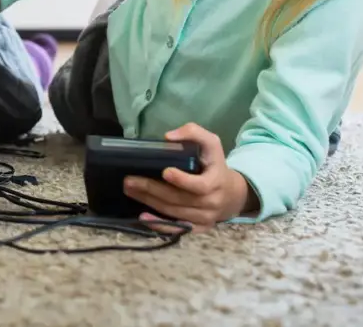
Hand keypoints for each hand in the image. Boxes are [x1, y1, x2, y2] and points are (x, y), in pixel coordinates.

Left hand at [123, 123, 253, 232]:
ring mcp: (205, 218)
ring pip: (174, 213)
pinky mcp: (198, 228)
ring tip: (130, 190)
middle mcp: (212, 203)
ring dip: (149, 202)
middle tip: (130, 180)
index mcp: (216, 181)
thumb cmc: (215, 165)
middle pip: (179, 199)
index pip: (200, 186)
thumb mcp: (211, 143)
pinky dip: (159, 224)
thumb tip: (169, 137)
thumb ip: (193, 133)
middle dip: (152, 189)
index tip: (165, 171)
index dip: (182, 180)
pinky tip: (143, 217)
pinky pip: (177, 229)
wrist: (233, 194)